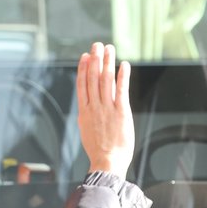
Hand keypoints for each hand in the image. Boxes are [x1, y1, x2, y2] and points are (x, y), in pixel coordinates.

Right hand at [76, 42, 134, 175]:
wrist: (107, 162)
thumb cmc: (99, 151)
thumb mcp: (87, 131)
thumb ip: (89, 116)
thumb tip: (89, 107)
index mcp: (84, 112)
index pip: (82, 85)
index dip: (83, 69)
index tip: (85, 56)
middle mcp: (94, 107)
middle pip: (93, 78)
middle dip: (95, 59)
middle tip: (97, 45)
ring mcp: (107, 108)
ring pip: (105, 80)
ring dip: (107, 62)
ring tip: (109, 48)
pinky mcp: (121, 112)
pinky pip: (121, 90)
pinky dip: (122, 76)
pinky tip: (123, 64)